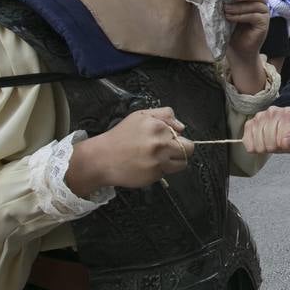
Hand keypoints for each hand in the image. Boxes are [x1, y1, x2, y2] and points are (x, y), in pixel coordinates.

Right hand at [65, 107, 189, 195]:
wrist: (101, 159)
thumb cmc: (120, 138)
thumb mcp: (140, 116)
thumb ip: (164, 115)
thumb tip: (181, 127)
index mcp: (157, 125)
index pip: (181, 131)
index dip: (176, 135)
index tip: (167, 138)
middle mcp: (160, 143)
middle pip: (189, 148)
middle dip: (181, 149)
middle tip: (167, 150)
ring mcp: (158, 160)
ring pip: (182, 163)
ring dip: (173, 161)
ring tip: (157, 159)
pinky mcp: (155, 175)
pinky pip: (168, 173)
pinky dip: (161, 170)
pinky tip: (147, 166)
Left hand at [224, 0, 268, 61]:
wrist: (237, 51)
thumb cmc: (231, 31)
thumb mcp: (227, 12)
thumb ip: (226, 1)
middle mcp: (261, 5)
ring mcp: (264, 15)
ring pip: (257, 4)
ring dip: (239, 6)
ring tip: (226, 10)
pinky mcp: (264, 25)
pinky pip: (255, 16)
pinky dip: (242, 16)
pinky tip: (231, 18)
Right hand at [240, 105, 289, 154]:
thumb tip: (286, 141)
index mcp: (288, 114)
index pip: (281, 140)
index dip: (284, 146)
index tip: (288, 142)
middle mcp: (272, 112)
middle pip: (268, 142)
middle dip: (274, 147)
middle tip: (280, 143)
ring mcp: (260, 116)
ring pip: (257, 143)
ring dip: (264, 147)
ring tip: (272, 142)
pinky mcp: (251, 122)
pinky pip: (246, 140)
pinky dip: (253, 146)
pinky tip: (261, 142)